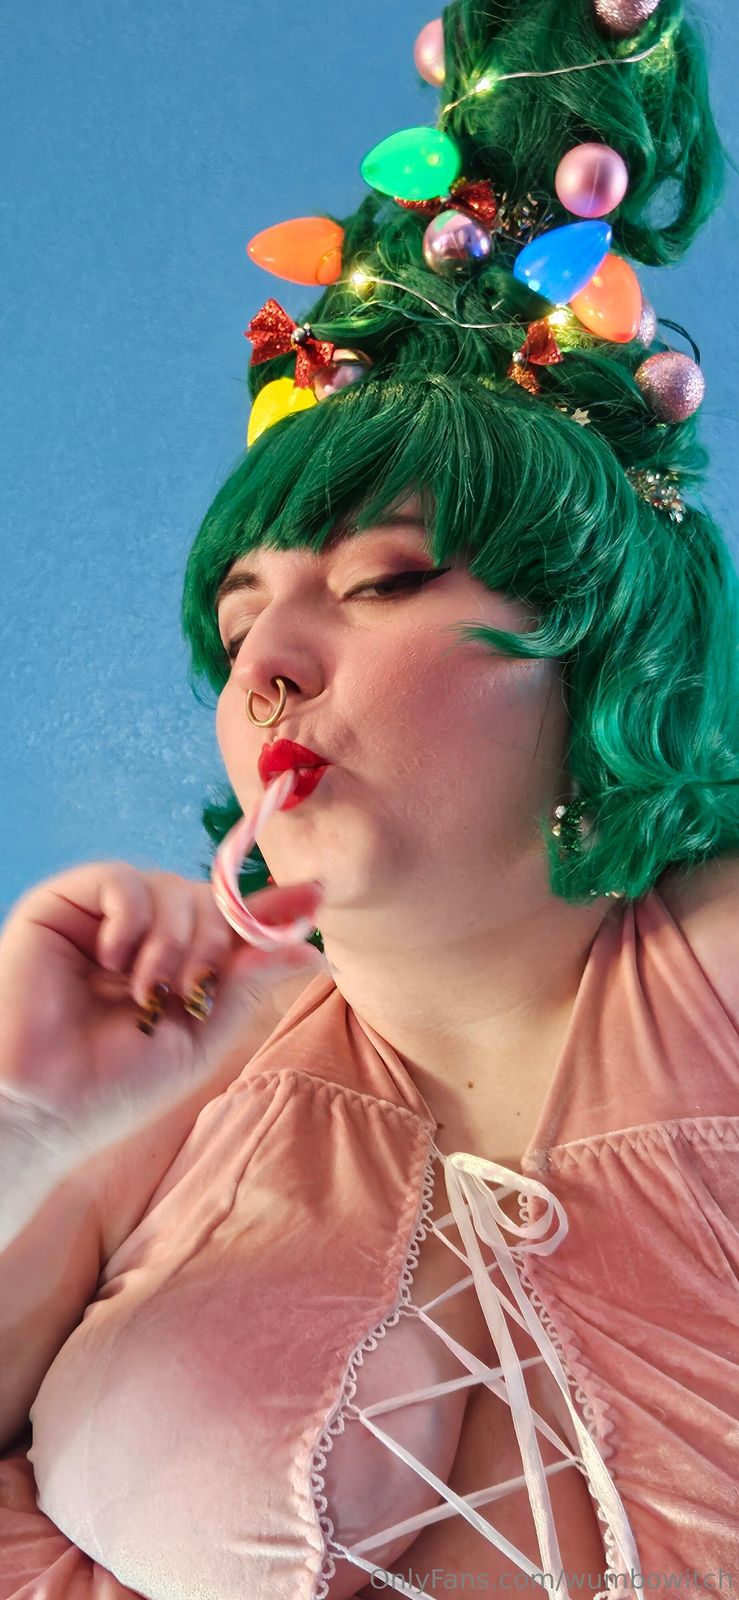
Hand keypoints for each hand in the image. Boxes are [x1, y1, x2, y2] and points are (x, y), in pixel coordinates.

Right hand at [0, 861, 324, 1164]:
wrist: (46, 1105)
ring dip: (173, 942)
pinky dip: (130, 919)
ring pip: (171, 886)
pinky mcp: (61, 905)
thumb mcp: (200, 1035)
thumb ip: (247, 983)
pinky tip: (112, 961)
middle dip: (214, 942)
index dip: (271, 908)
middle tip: (190, 990)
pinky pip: (121, 878)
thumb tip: (313, 948)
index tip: (317, 895)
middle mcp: (140, 933)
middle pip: (208, 897)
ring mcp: (102, 917)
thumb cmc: (116, 1084)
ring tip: (145, 992)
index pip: (230, 919)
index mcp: (174, 963)